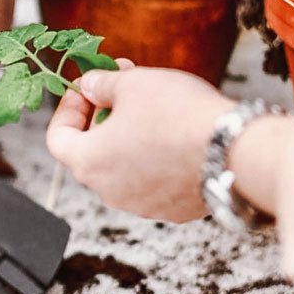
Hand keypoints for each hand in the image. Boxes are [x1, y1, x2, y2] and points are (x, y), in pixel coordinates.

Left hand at [46, 64, 231, 221]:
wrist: (236, 152)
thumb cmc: (179, 116)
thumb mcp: (132, 83)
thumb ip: (102, 84)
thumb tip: (90, 85)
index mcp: (88, 163)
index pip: (57, 138)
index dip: (67, 109)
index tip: (85, 89)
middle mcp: (107, 191)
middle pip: (90, 151)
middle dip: (102, 116)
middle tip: (122, 88)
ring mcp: (139, 205)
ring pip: (122, 167)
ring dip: (128, 137)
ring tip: (153, 107)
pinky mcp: (170, 210)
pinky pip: (152, 180)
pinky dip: (155, 157)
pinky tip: (176, 134)